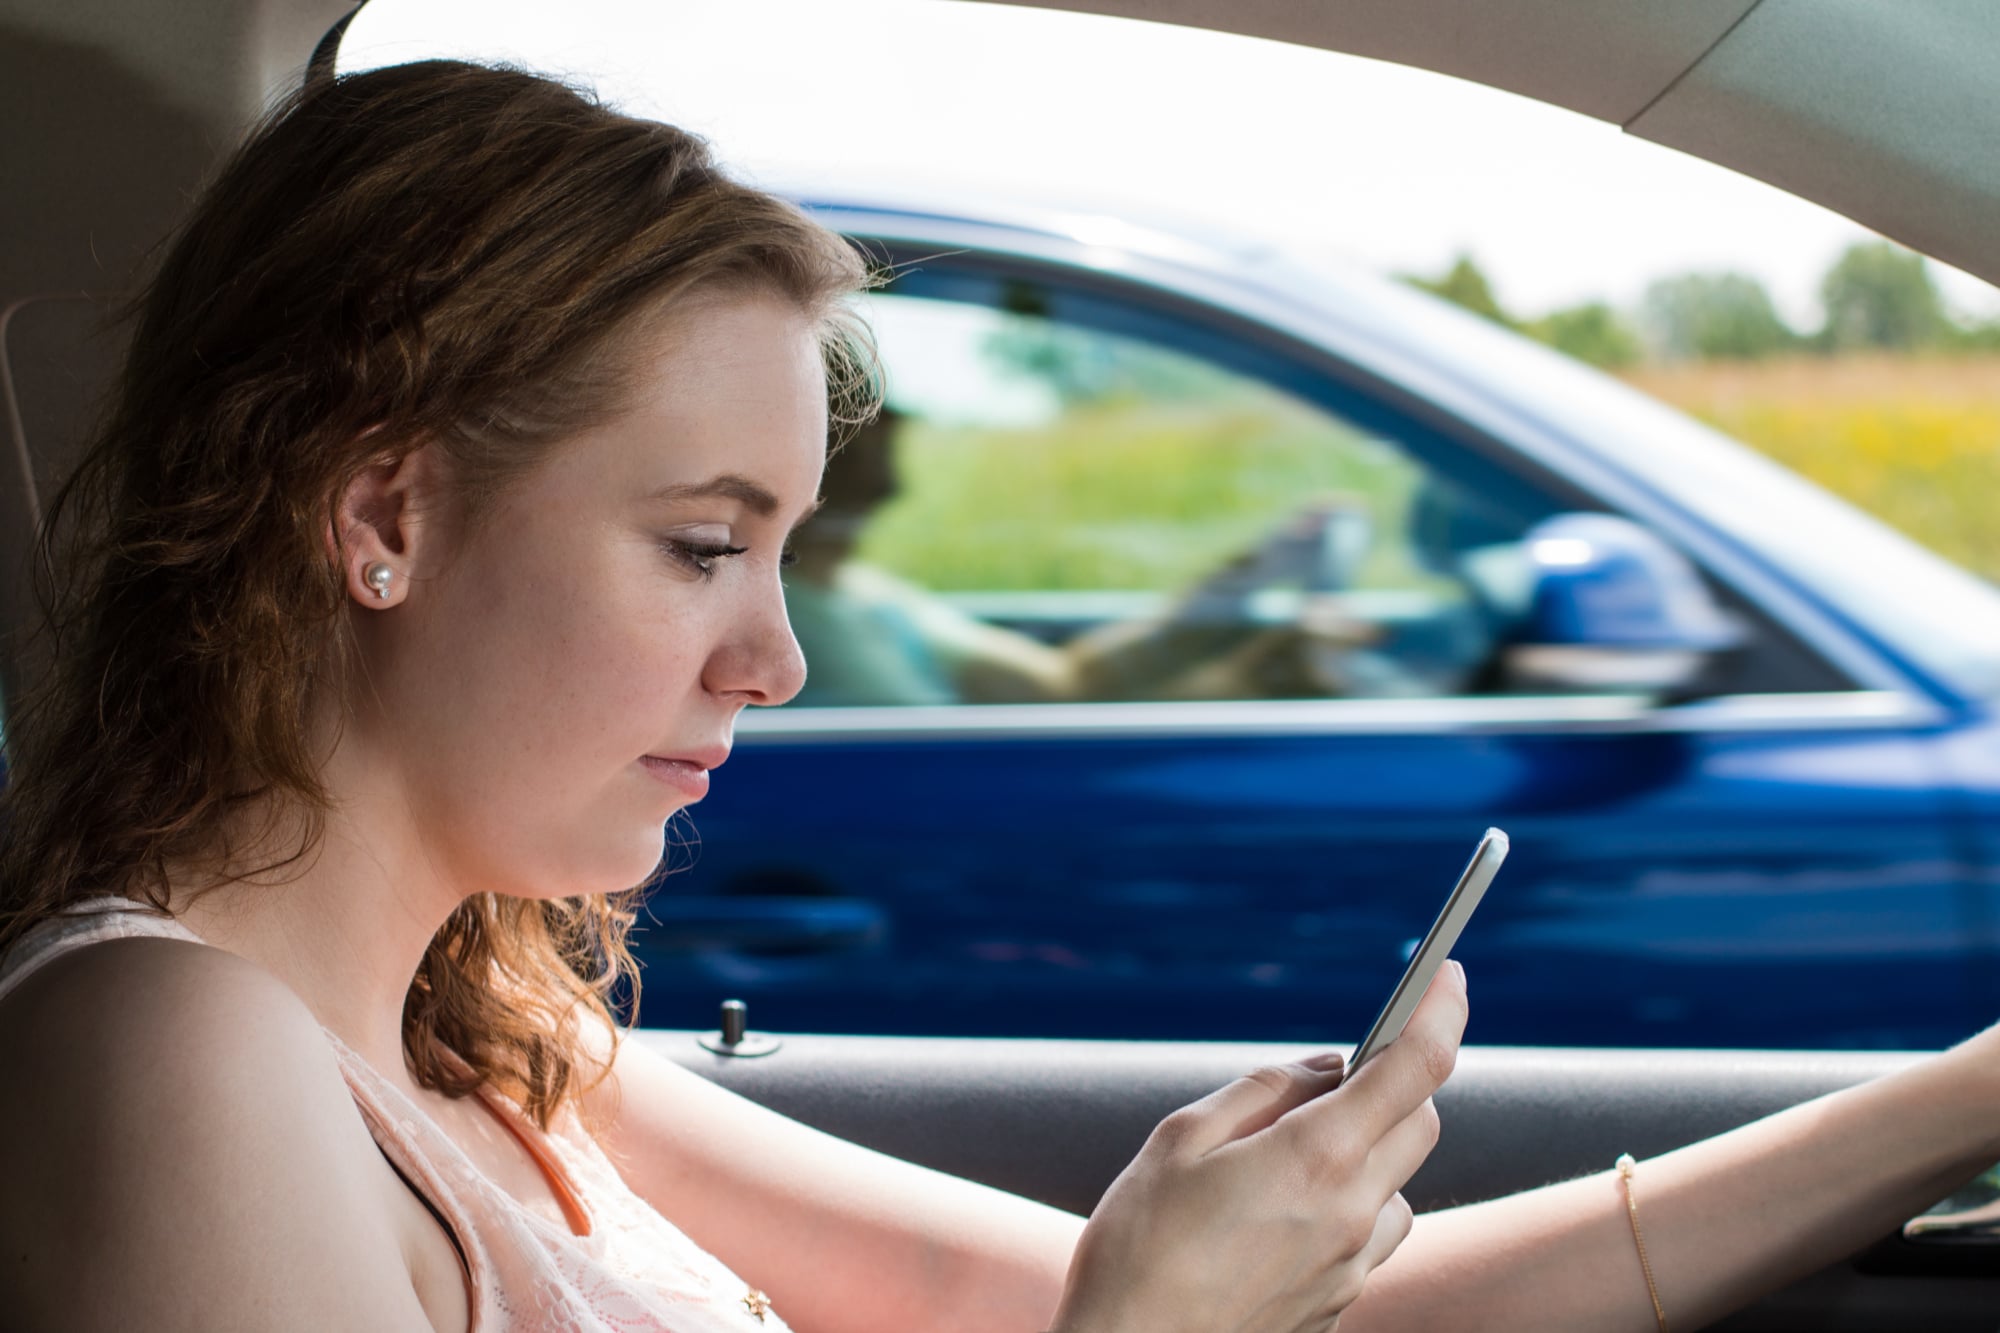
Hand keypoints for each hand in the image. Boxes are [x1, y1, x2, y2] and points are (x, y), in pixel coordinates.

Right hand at [1047, 963, 1467, 1332]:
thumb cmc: (1139, 1247)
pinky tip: (1283, 1216)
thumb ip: (1265, 1090)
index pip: (1413, 1068)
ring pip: (1398, 1186)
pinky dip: (1349, 1207)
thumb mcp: (1181, 1139)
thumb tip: (1329, 1066)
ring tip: (1291, 1158)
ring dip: (1370, 1153)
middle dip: (1394, 1083)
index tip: (1447, 973)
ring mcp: (1351, 1268)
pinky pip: (1370, 1238)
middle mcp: (1351, 1214)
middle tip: (1332, 1077)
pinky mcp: (1338, 1306)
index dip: (1439, 1011)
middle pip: (1419, 1124)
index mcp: (1315, 1159)